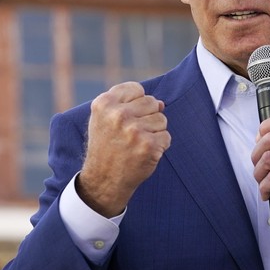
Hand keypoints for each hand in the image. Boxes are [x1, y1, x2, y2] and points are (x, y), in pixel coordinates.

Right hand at [77, 82, 170, 216]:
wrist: (103, 179)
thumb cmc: (106, 145)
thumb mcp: (104, 118)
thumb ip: (128, 104)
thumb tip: (162, 103)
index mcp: (104, 103)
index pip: (137, 89)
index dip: (135, 103)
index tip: (126, 118)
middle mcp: (118, 114)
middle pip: (152, 102)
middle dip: (147, 117)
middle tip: (132, 134)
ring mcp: (134, 130)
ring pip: (162, 119)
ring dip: (154, 132)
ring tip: (137, 144)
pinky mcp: (148, 146)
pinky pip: (166, 137)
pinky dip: (159, 146)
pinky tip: (144, 153)